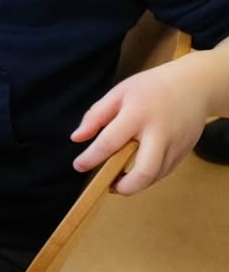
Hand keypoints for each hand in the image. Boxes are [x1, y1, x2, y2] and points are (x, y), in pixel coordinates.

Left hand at [72, 57, 215, 192]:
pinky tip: (136, 170)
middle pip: (144, 171)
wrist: (194, 85)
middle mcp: (160, 133)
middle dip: (124, 186)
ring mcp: (176, 145)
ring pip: (155, 177)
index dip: (91, 158)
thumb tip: (77, 138)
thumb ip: (96, 115)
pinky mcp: (185, 152)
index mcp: (138, 114)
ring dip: (135, 184)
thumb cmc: (151, 88)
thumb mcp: (119, 93)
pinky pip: (164, 172)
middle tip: (108, 185)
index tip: (78, 166)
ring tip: (119, 179)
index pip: (110, 142)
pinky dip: (148, 177)